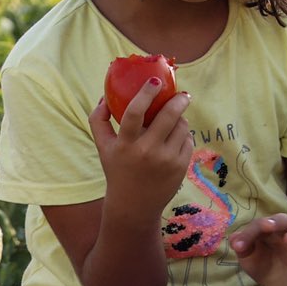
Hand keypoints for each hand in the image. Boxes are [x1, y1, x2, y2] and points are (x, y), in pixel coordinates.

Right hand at [87, 86, 192, 223]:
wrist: (133, 205)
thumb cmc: (117, 170)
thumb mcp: (103, 148)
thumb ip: (99, 121)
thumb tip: (104, 96)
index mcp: (125, 145)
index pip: (135, 113)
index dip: (146, 93)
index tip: (155, 80)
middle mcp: (146, 152)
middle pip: (169, 115)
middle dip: (179, 101)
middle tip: (182, 95)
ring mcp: (166, 159)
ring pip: (182, 126)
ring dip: (180, 119)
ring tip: (173, 122)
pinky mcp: (181, 166)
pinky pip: (188, 140)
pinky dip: (183, 135)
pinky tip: (174, 140)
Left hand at [229, 213, 286, 285]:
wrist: (280, 285)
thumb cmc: (263, 263)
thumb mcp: (249, 258)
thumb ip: (243, 248)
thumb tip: (234, 240)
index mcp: (270, 231)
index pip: (261, 225)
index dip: (249, 233)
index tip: (238, 246)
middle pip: (285, 221)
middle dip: (276, 222)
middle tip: (267, 227)